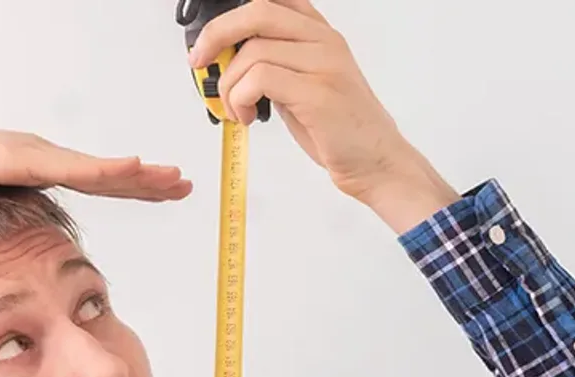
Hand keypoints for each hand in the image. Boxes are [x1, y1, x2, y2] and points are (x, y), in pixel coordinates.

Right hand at [0, 117, 192, 227]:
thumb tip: (6, 253)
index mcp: (34, 170)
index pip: (93, 180)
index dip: (130, 185)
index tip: (161, 189)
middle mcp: (41, 157)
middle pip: (107, 173)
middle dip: (148, 180)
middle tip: (185, 185)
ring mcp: (34, 155)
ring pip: (100, 169)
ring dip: (140, 175)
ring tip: (174, 179)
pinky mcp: (21, 159)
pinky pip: (73, 169)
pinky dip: (108, 170)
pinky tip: (137, 170)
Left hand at [187, 0, 451, 213]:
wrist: (376, 162)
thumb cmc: (337, 130)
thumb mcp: (303, 85)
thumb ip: (275, 66)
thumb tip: (227, 62)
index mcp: (321, 35)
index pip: (274, 1)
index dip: (233, 17)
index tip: (208, 43)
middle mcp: (325, 41)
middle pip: (258, 12)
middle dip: (216, 35)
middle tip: (198, 63)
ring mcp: (324, 64)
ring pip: (253, 52)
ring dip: (230, 86)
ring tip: (236, 111)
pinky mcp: (318, 92)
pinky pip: (260, 79)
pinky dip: (240, 99)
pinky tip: (246, 117)